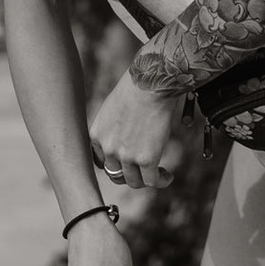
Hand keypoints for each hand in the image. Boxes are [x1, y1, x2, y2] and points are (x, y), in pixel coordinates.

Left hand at [90, 71, 184, 188]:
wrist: (151, 84)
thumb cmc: (136, 87)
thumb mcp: (113, 107)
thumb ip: (114, 124)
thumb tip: (128, 131)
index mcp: (97, 135)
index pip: (101, 161)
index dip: (115, 164)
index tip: (127, 162)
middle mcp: (108, 148)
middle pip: (115, 175)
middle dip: (129, 175)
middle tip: (142, 170)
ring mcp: (126, 156)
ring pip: (134, 181)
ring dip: (146, 180)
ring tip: (159, 174)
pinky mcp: (146, 159)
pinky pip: (151, 181)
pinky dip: (160, 180)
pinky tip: (167, 176)